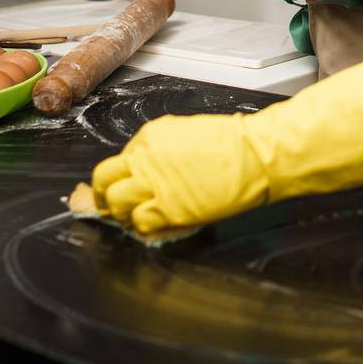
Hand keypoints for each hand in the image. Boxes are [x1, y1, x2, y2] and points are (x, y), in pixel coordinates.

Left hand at [76, 56, 362, 241]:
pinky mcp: (170, 208)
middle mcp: (145, 158)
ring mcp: (155, 184)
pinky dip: (143, 227)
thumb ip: (160, 153)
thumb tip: (144, 173)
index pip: (116, 161)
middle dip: (104, 196)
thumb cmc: (233, 144)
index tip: (118, 187)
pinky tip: (153, 225)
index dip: (115, 178)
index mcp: (150, 137)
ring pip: (117, 205)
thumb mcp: (187, 136)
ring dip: (122, 214)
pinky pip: (141, 224)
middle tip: (111, 207)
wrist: (258, 154)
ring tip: (133, 219)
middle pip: (104, 182)